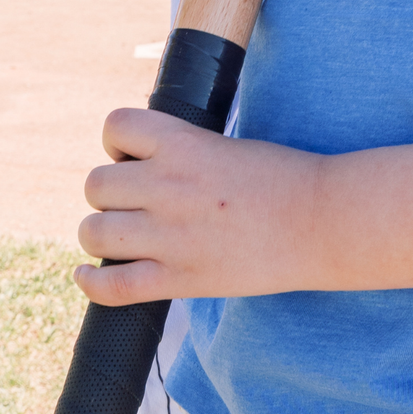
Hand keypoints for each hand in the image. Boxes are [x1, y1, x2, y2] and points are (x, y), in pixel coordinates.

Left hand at [74, 107, 321, 305]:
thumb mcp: (225, 145)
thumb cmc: (282, 179)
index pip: (115, 126)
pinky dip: (92, 283)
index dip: (117, 143)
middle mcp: (169, 186)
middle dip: (108, 192)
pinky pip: (111, 287)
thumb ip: (180, 151)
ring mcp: (171, 236)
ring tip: (121, 237)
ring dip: (100, 234)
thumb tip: (135, 162)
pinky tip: (91, 274)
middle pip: (95, 184)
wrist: (322, 222)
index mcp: (184, 144)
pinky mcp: (180, 279)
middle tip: (135, 202)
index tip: (133, 157)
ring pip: (92, 233)